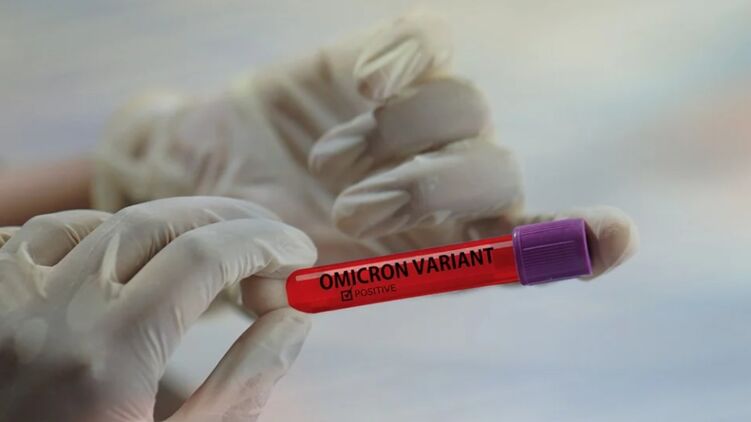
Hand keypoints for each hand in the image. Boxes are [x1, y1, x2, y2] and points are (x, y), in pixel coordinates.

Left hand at [0, 197, 315, 421]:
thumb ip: (246, 382)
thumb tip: (294, 316)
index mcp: (105, 359)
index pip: (203, 256)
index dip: (265, 244)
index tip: (300, 254)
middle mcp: (45, 318)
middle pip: (154, 223)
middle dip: (226, 222)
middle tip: (269, 245)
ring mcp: (1, 307)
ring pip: (91, 224)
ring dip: (160, 229)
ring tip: (202, 258)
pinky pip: (31, 239)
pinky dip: (86, 236)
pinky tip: (118, 264)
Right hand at [95, 13, 636, 289]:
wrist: (217, 167)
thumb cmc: (253, 231)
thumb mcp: (268, 271)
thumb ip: (285, 284)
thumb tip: (300, 273)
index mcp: (437, 242)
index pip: (526, 245)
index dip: (577, 242)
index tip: (616, 237)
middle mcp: (449, 176)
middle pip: (498, 172)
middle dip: (430, 193)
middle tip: (353, 213)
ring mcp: (427, 114)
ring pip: (464, 107)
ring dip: (392, 140)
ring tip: (327, 164)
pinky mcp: (397, 60)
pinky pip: (427, 44)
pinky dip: (404, 60)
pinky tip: (364, 82)